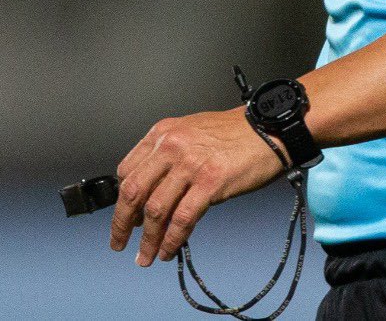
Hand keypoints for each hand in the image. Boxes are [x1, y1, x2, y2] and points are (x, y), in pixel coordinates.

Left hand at [110, 107, 285, 265]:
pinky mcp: (210, 183)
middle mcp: (170, 147)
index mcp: (161, 133)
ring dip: (147, 239)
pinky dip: (172, 240)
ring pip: (155, 210)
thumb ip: (168, 156)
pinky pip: (182, 218)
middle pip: (133, 191)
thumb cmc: (232, 133)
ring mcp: (189, 165)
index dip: (122, 199)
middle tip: (118, 242)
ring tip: (145, 256)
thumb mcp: (189, 133)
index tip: (125, 217)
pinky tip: (168, 250)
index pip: (127, 171)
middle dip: (121, 223)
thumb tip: (153, 191)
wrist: (267, 129)